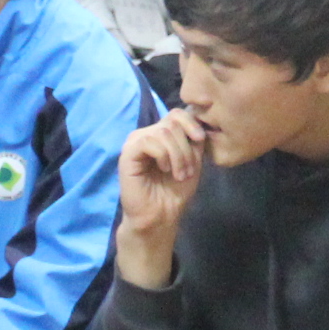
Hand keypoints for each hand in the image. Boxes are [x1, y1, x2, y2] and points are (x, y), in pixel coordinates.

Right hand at [113, 110, 209, 287]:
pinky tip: (165, 170)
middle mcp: (147, 134)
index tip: (200, 140)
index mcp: (162, 134)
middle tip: (188, 170)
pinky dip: (164, 155)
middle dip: (187, 147)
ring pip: (163, 132)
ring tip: (179, 174)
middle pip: (172, 122)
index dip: (192, 123)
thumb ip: (194, 140)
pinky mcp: (127, 153)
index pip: (177, 113)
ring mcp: (136, 142)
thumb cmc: (175, 191)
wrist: (161, 216)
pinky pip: (149, 141)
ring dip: (178, 155)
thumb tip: (198, 121)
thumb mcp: (193, 160)